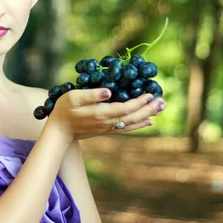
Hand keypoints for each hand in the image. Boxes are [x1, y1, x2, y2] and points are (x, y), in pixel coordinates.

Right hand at [46, 88, 165, 140]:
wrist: (60, 130)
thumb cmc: (64, 110)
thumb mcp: (73, 97)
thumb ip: (91, 94)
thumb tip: (108, 91)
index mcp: (101, 113)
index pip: (125, 108)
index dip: (138, 102)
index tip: (149, 94)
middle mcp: (107, 123)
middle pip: (133, 116)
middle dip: (148, 109)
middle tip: (162, 101)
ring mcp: (108, 128)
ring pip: (132, 123)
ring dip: (147, 116)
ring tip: (160, 108)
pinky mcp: (107, 130)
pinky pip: (127, 128)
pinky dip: (139, 124)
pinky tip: (148, 121)